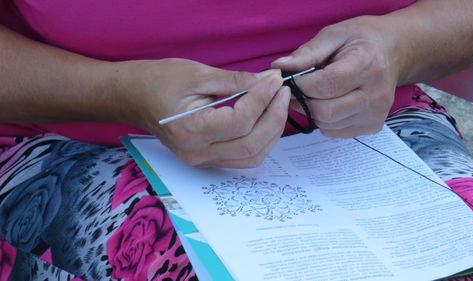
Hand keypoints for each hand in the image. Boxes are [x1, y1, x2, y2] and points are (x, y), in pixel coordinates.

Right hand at [118, 58, 289, 167]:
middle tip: (282, 91)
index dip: (263, 98)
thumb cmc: (159, 81)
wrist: (133, 97)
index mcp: (191, 131)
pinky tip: (265, 119)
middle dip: (275, 116)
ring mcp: (202, 161)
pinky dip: (260, 140)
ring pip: (252, 156)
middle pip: (252, 143)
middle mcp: (198, 153)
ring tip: (277, 104)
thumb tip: (267, 81)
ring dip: (272, 131)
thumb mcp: (197, 74)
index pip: (241, 120)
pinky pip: (243, 158)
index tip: (274, 79)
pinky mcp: (207, 160)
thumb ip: (235, 81)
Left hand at [272, 16, 398, 137]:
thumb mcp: (334, 35)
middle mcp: (376, 93)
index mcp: (368, 64)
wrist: (394, 51)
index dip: (302, 85)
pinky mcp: (373, 126)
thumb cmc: (361, 41)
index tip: (290, 79)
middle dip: (303, 101)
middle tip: (296, 90)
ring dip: (312, 111)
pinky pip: (335, 131)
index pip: (328, 85)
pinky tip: (328, 103)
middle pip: (326, 111)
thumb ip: (307, 53)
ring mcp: (376, 113)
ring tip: (313, 94)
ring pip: (328, 124)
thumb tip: (280, 68)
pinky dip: (324, 120)